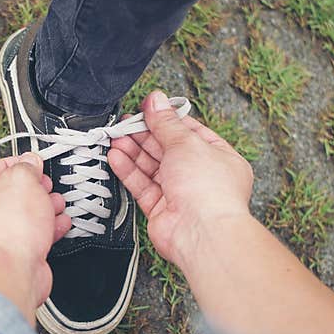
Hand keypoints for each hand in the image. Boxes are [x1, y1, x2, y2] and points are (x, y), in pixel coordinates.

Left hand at [0, 153, 70, 320]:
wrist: (9, 275)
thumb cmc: (4, 232)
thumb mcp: (21, 181)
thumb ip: (26, 168)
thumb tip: (30, 164)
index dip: (8, 164)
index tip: (27, 164)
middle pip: (1, 196)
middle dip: (29, 189)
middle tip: (44, 185)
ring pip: (15, 219)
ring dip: (40, 210)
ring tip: (55, 203)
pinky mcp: (2, 260)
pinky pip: (23, 239)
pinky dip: (42, 231)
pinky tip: (57, 225)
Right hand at [108, 91, 253, 268]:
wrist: (201, 233)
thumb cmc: (209, 191)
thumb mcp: (186, 143)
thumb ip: (166, 122)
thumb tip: (156, 101)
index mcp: (218, 157)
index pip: (188, 132)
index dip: (165, 119)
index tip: (146, 109)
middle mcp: (200, 176)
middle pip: (167, 149)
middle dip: (145, 135)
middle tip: (125, 123)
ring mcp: (181, 193)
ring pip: (152, 167)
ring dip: (133, 151)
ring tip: (116, 137)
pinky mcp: (162, 209)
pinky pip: (142, 185)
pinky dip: (129, 171)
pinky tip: (117, 157)